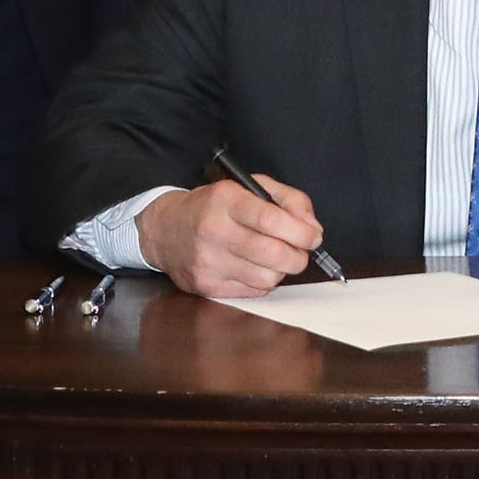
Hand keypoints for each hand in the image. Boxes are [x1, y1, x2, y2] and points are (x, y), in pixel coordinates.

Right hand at [139, 175, 325, 297]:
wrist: (165, 229)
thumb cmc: (214, 206)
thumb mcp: (249, 187)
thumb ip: (288, 199)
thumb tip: (312, 228)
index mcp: (225, 199)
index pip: (270, 220)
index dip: (301, 232)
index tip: (314, 237)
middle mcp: (213, 230)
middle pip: (273, 254)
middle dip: (298, 256)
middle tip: (300, 251)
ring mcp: (207, 261)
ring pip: (267, 278)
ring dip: (280, 271)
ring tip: (274, 258)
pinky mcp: (206, 286)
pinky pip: (253, 292)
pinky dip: (263, 282)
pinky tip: (254, 268)